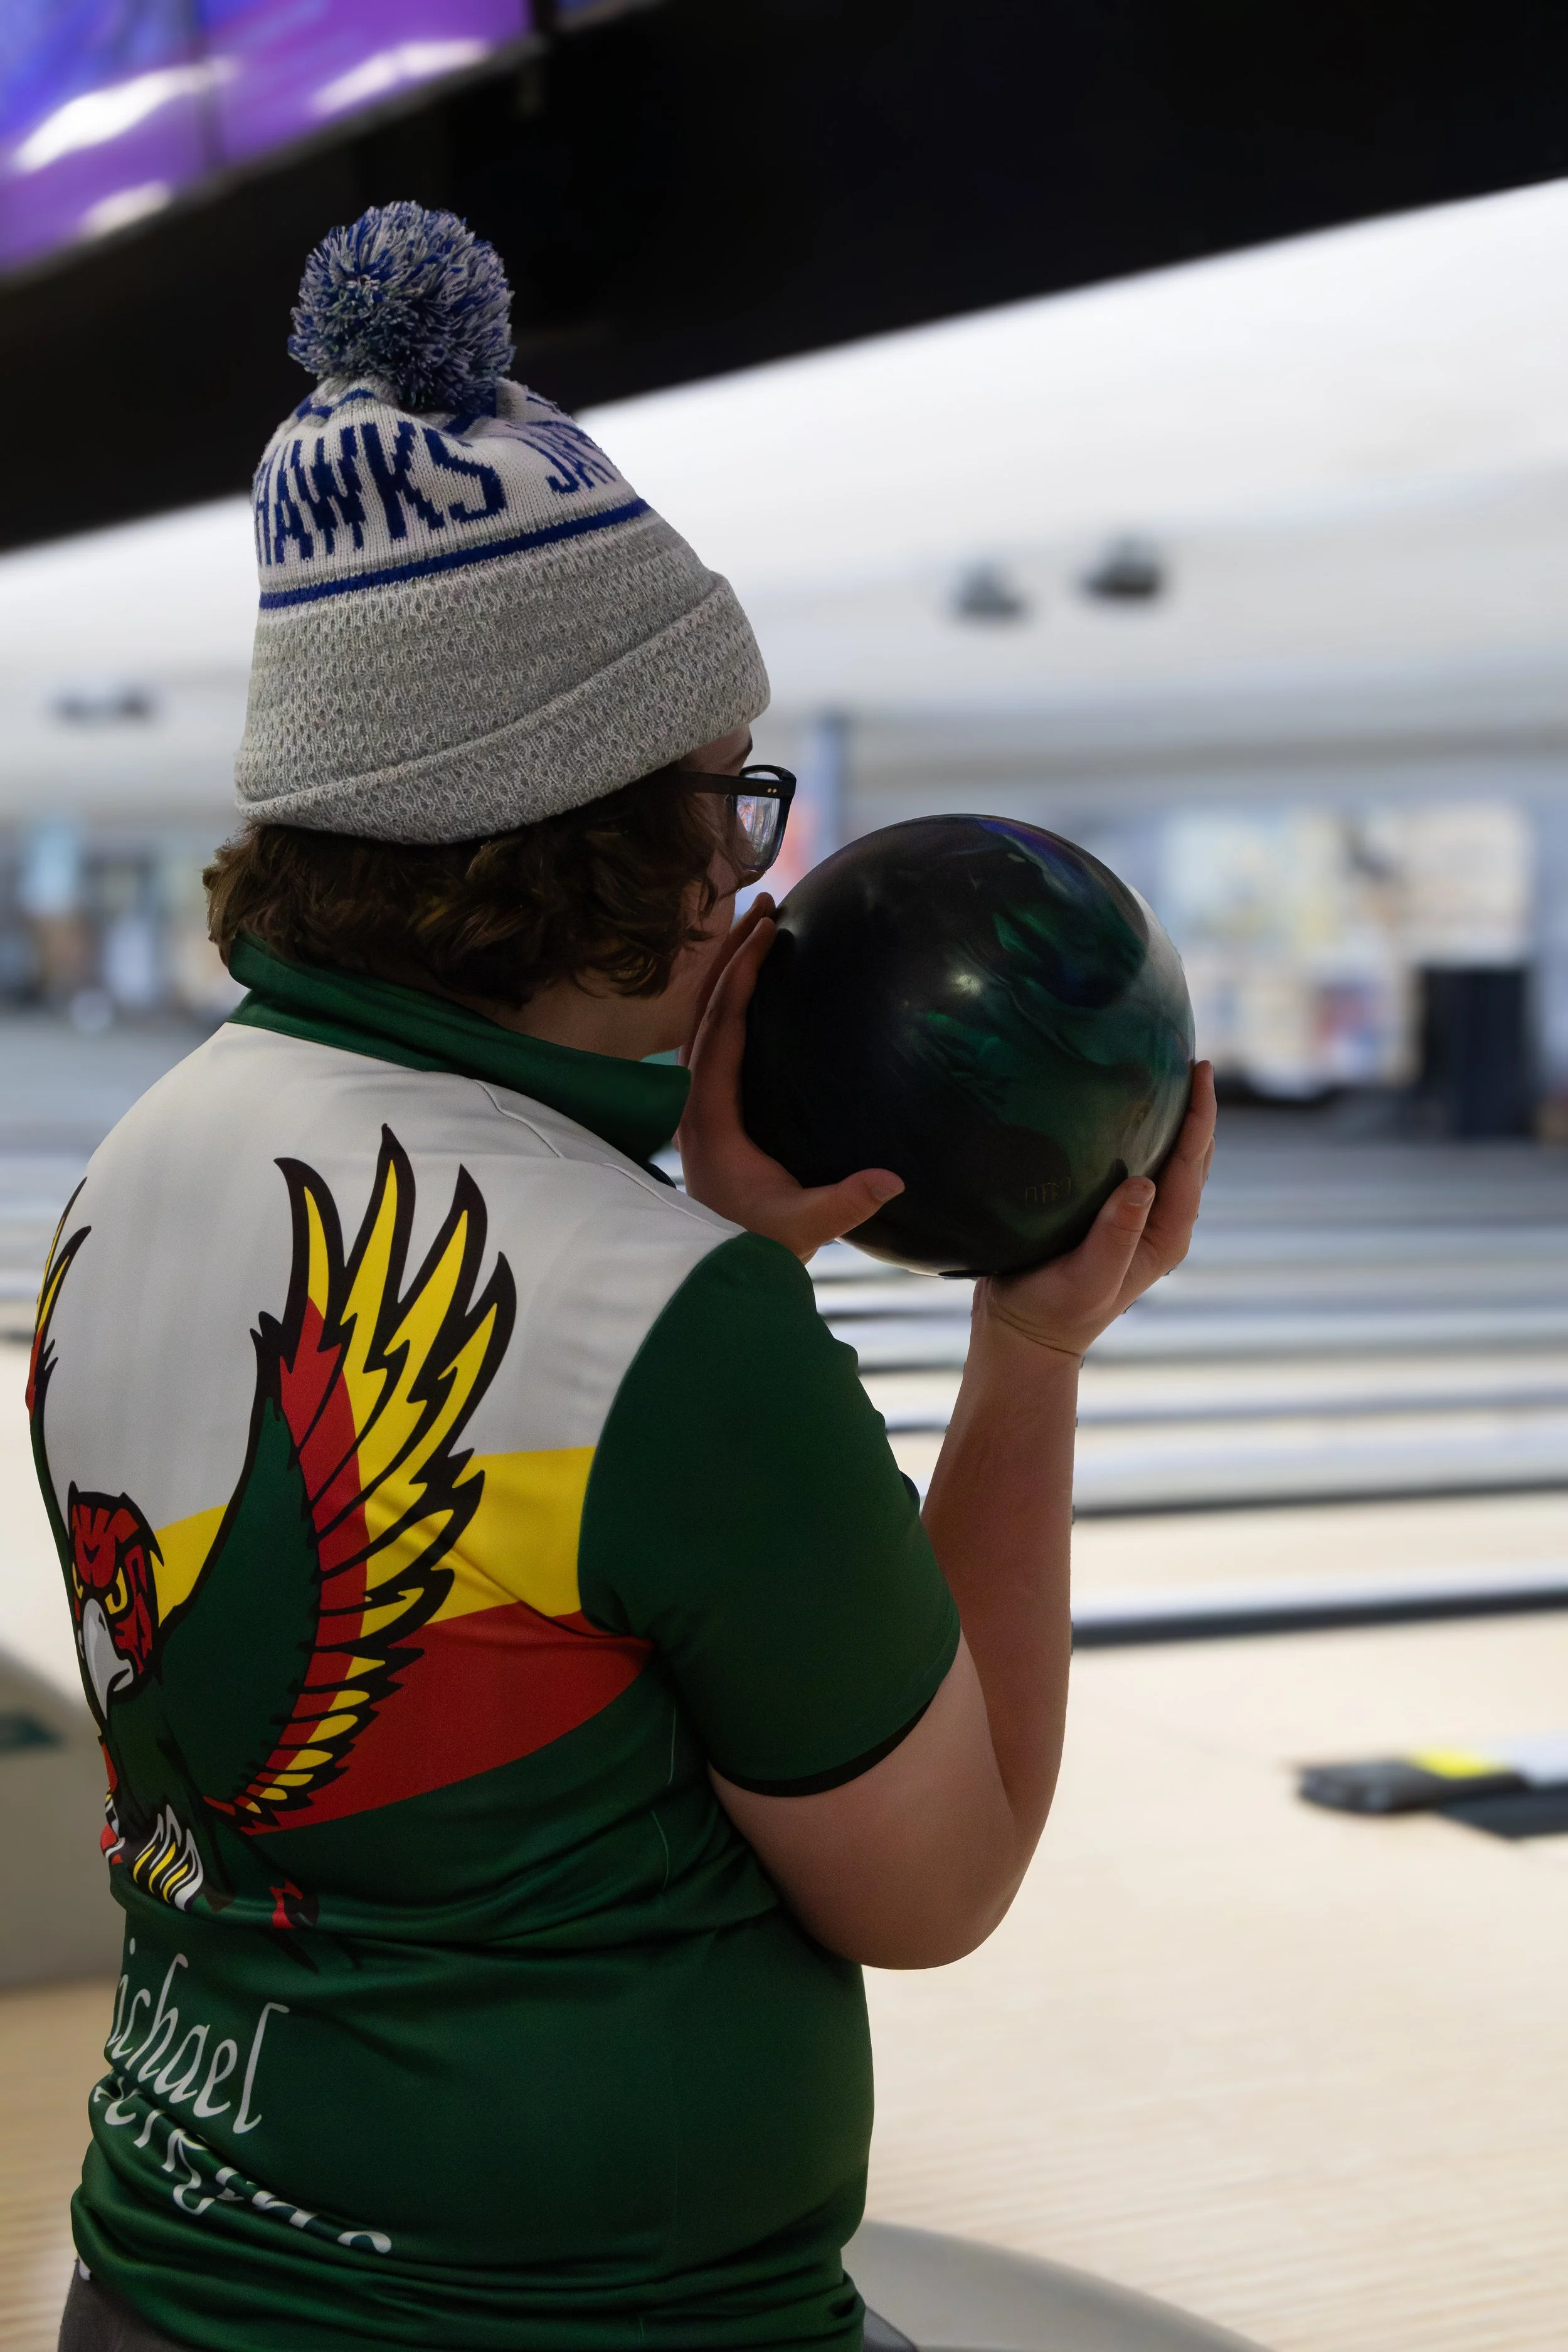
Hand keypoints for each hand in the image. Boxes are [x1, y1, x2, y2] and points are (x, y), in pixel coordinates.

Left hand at [678, 906, 905, 1260]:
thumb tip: (892, 1179)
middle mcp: (692, 1102)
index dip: (737, 978)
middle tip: (764, 904)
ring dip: (728, 972)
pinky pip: (714, 1039)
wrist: (714, 1268)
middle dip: (730, 954)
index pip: (718, 1030)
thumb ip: (842, 1205)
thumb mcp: (801, 1230)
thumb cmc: (755, 1246)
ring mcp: (698, 1102)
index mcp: (707, 1117)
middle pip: (704, 1010)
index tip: (764, 934)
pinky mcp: (710, 1108)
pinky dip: (730, 1000)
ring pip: (704, 1020)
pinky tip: (756, 982)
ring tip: (760, 925)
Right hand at [973, 1061, 1216, 1361]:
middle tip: (1191, 1058)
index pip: (1192, 1163)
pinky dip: (1146, 1133)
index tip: (1199, 1070)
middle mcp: (1161, 1224)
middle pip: (1194, 1156)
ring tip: (1169, 1074)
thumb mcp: (1086, 1278)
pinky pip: (1144, 1165)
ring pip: (1173, 1159)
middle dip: (1197, 1108)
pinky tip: (1126, 1109)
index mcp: (1166, 1235)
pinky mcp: (1114, 1216)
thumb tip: (1144, 1184)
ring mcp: (1139, 1219)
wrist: (1025, 1334)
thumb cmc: (1053, 1310)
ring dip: (1176, 1119)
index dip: (1200, 1115)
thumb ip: (1115, 1236)